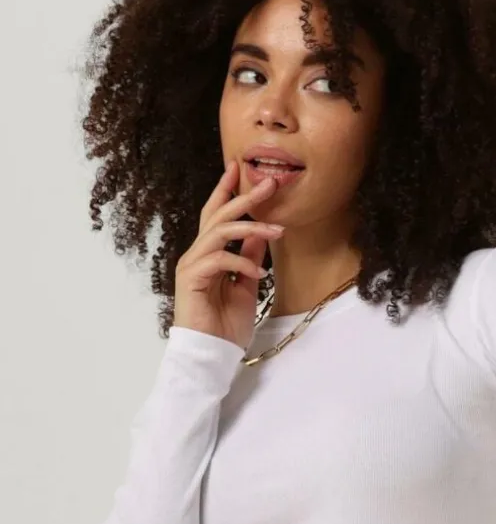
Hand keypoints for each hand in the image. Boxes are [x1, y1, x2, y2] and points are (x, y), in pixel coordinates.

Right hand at [173, 160, 283, 349]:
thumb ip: (250, 256)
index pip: (216, 215)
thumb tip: (263, 233)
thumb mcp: (247, 285)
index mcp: (209, 254)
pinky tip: (260, 273)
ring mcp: (191, 265)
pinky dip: (242, 262)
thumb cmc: (226, 325)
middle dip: (244, 197)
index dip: (227, 191)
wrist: (212, 354)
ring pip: (219, 232)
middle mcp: (197, 255)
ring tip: (277, 231)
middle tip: (269, 184)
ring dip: (251, 228)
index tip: (239, 169)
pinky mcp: (191, 279)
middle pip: (219, 216)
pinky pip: (219, 259)